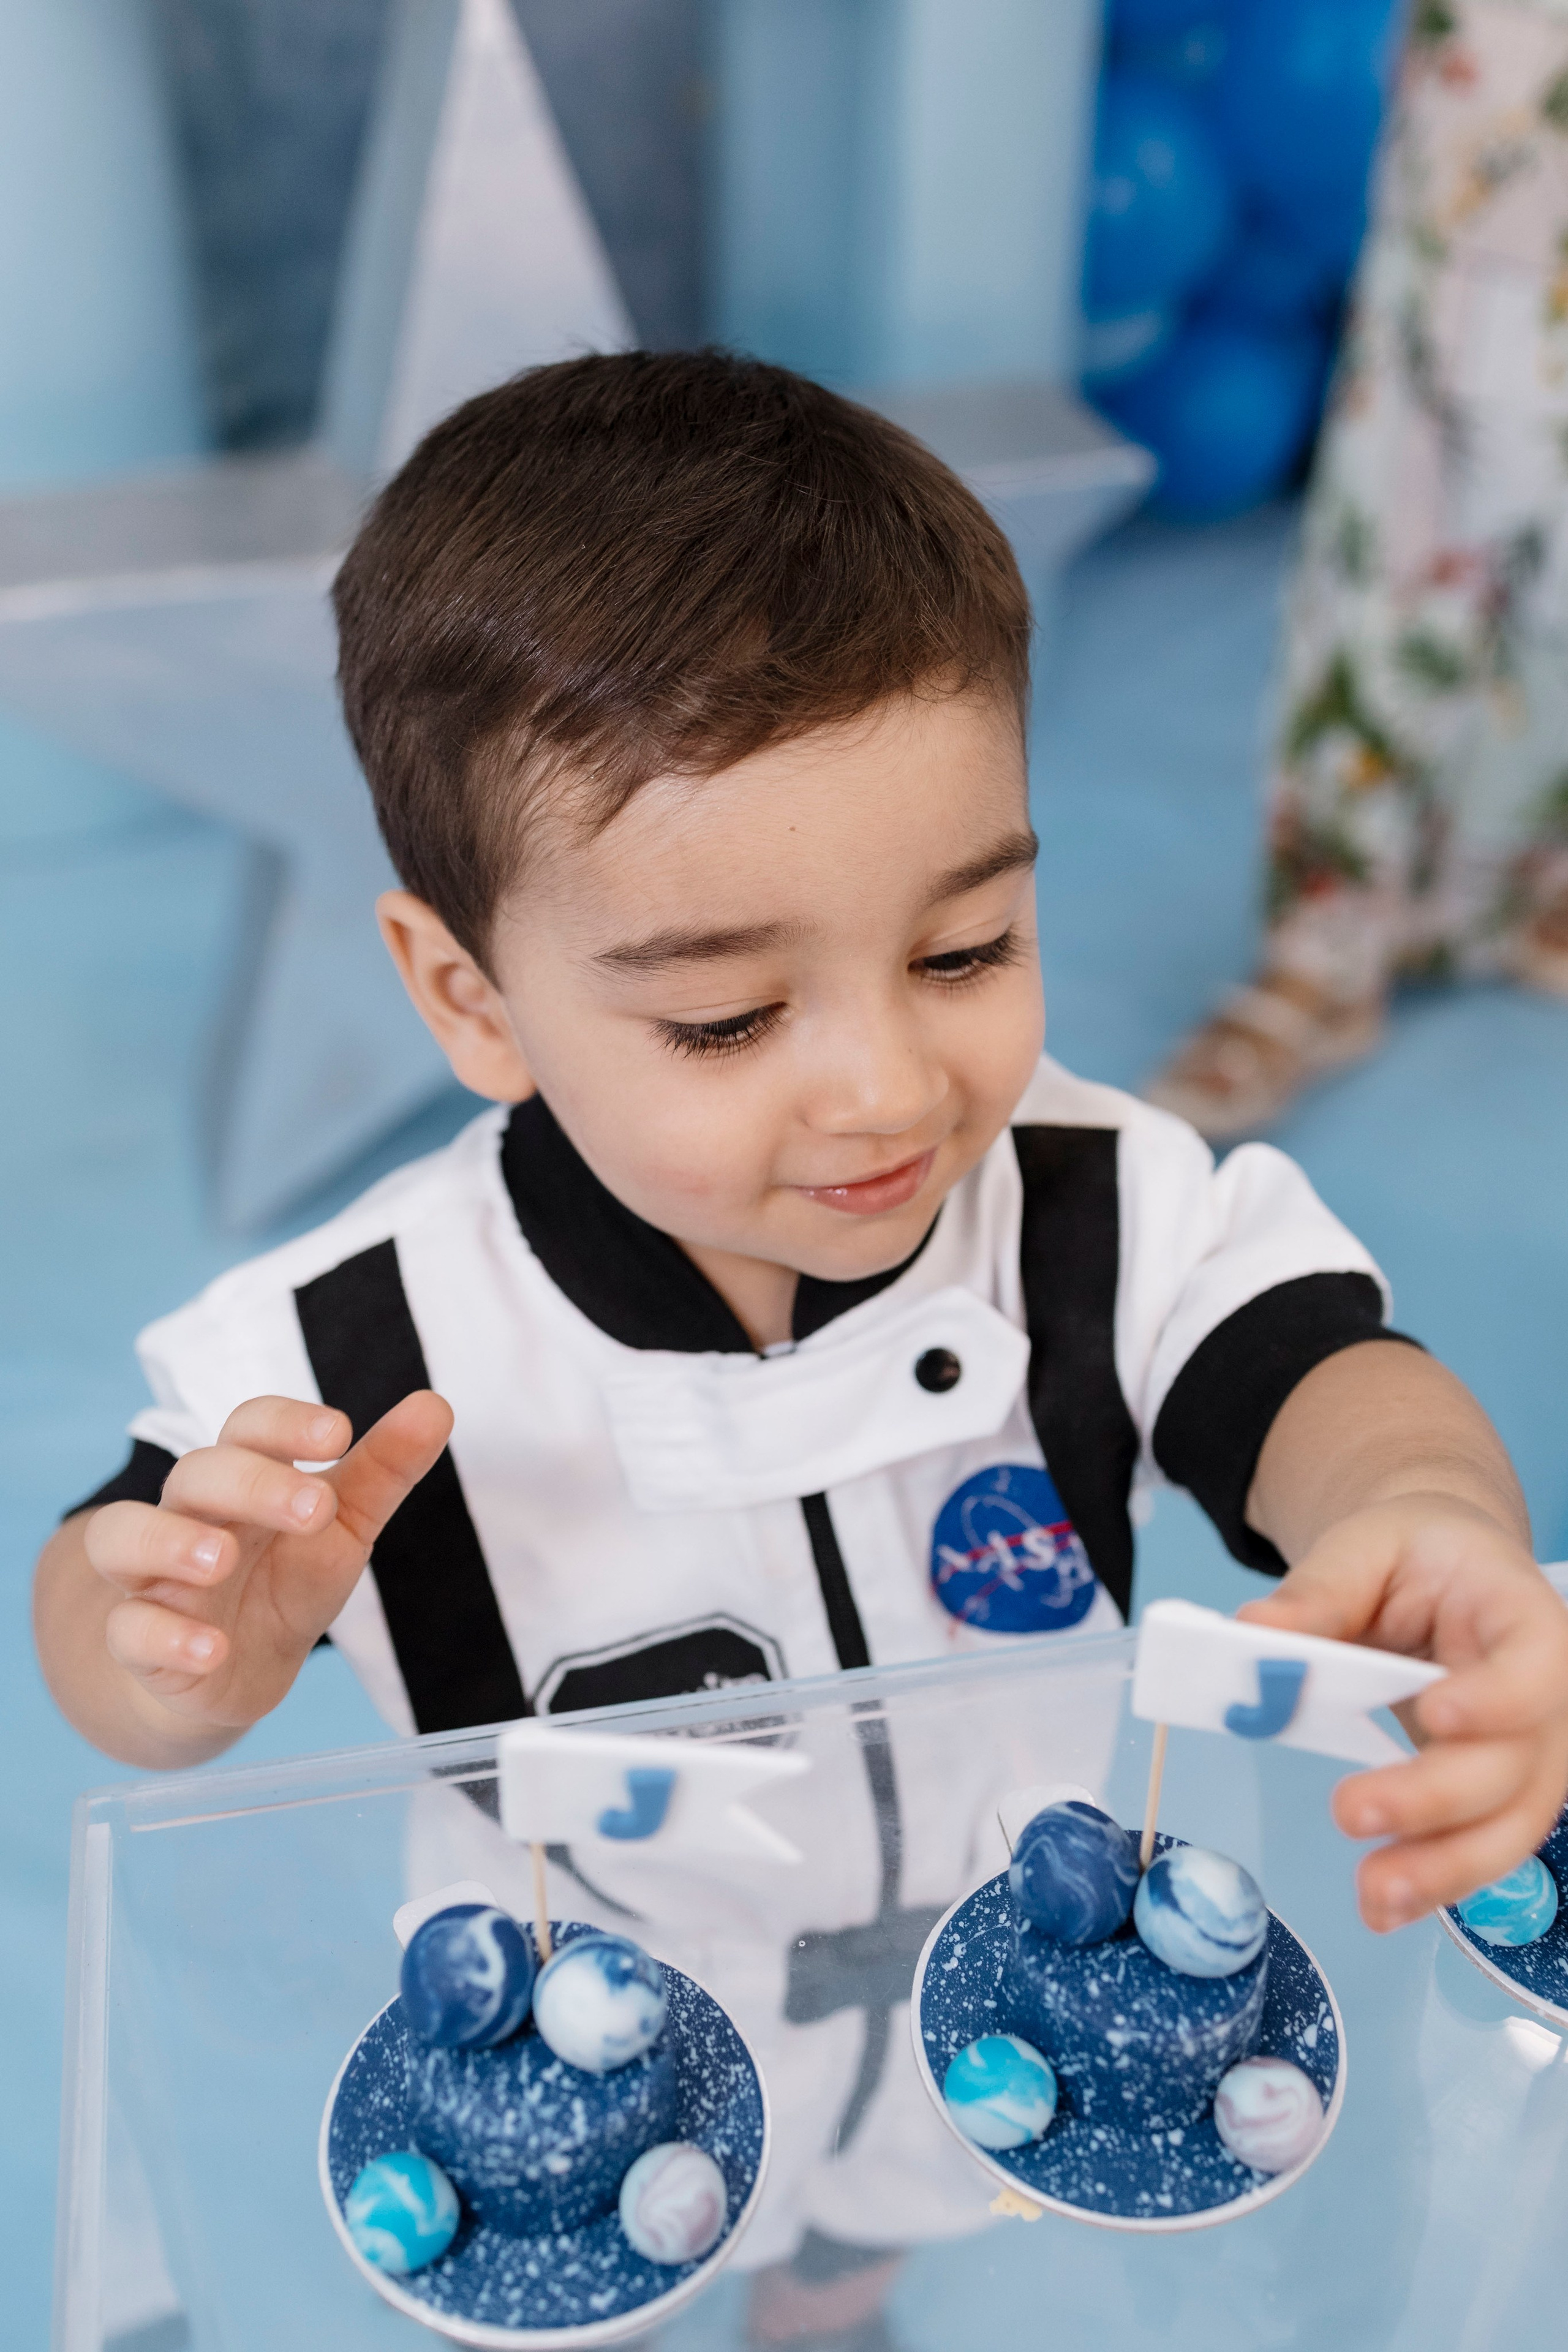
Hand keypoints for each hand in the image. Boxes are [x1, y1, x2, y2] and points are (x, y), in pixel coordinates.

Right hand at [83, 1391, 451, 1736]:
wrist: (235, 1669)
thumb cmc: (287, 1578)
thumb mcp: (343, 1526)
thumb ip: (385, 1469)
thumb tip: (435, 1405)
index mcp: (243, 1477)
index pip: (248, 1426)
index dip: (287, 1423)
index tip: (340, 1433)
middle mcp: (189, 1515)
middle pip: (195, 1474)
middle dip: (250, 1482)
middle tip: (313, 1507)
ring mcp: (154, 1577)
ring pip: (123, 1536)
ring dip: (170, 1541)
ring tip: (221, 1557)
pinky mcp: (140, 1641)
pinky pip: (127, 1630)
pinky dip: (164, 1636)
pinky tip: (212, 1648)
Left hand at [1238, 1493, 1567, 1931]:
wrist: (1447, 1573)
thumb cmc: (1414, 1555)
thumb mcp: (1365, 1548)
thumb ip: (1317, 1592)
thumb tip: (1253, 1632)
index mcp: (1521, 1614)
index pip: (1536, 1663)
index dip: (1496, 1697)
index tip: (1434, 1713)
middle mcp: (1547, 1695)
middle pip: (1517, 1763)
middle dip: (1437, 1799)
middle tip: (1350, 1810)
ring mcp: (1530, 1753)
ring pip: (1511, 1826)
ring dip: (1443, 1870)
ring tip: (1373, 1897)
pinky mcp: (1497, 1793)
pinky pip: (1481, 1845)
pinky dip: (1434, 1881)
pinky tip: (1382, 1907)